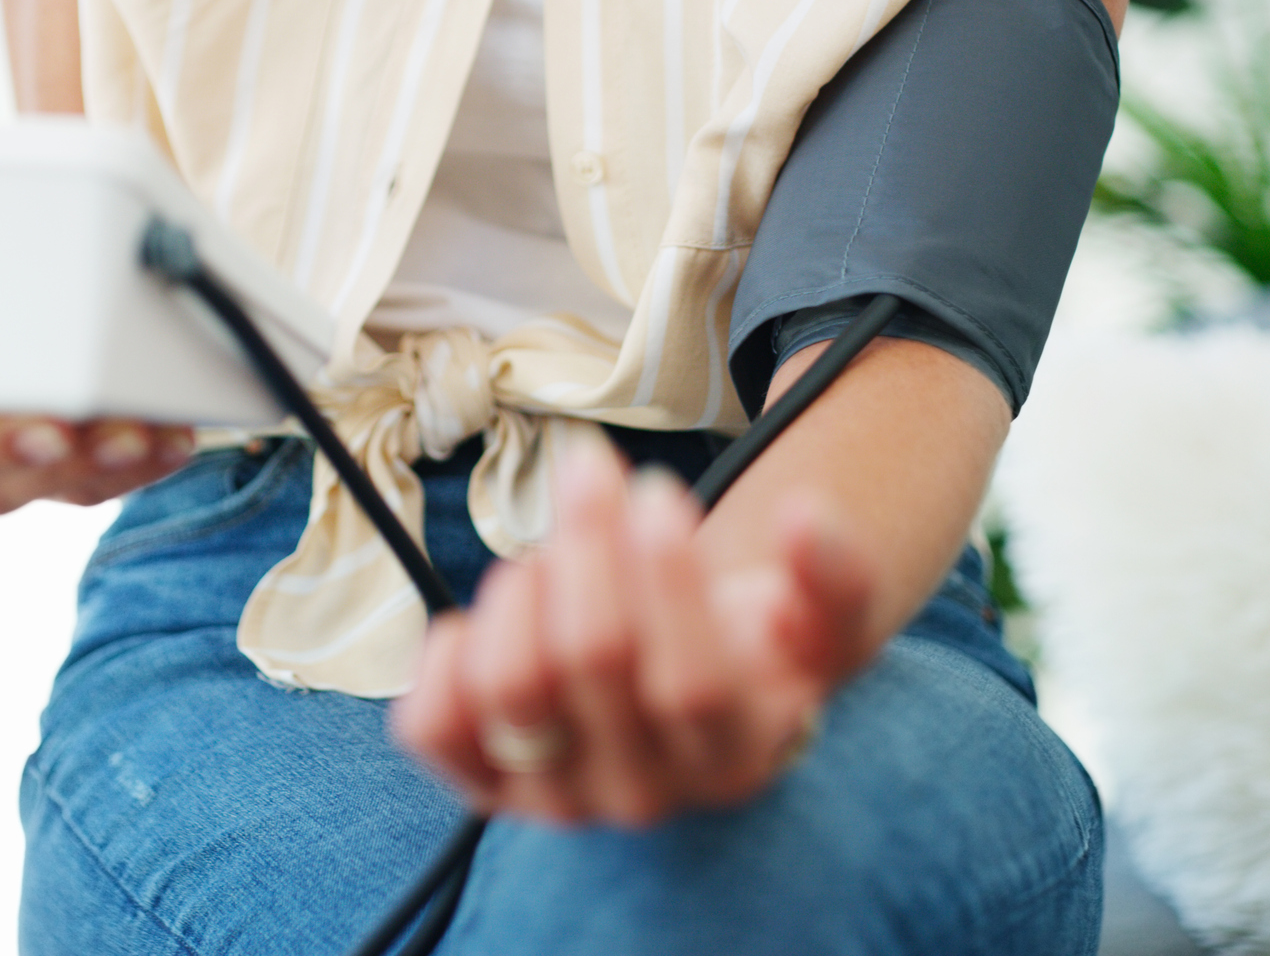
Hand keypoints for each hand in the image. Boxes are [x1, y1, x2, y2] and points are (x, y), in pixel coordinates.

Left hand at [391, 443, 874, 826]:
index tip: (658, 492)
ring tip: (552, 551)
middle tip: (593, 471)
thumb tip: (805, 520)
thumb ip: (839, 577)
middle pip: (593, 659)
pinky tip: (501, 608)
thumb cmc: (753, 646)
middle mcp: (642, 794)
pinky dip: (448, 651)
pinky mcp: (481, 784)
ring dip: (524, 584)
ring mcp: (553, 798)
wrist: (690, 696)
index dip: (669, 577)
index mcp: (734, 756)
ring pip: (511, 686)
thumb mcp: (824, 618)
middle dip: (588, 540)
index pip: (692, 682)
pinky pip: (431, 726)